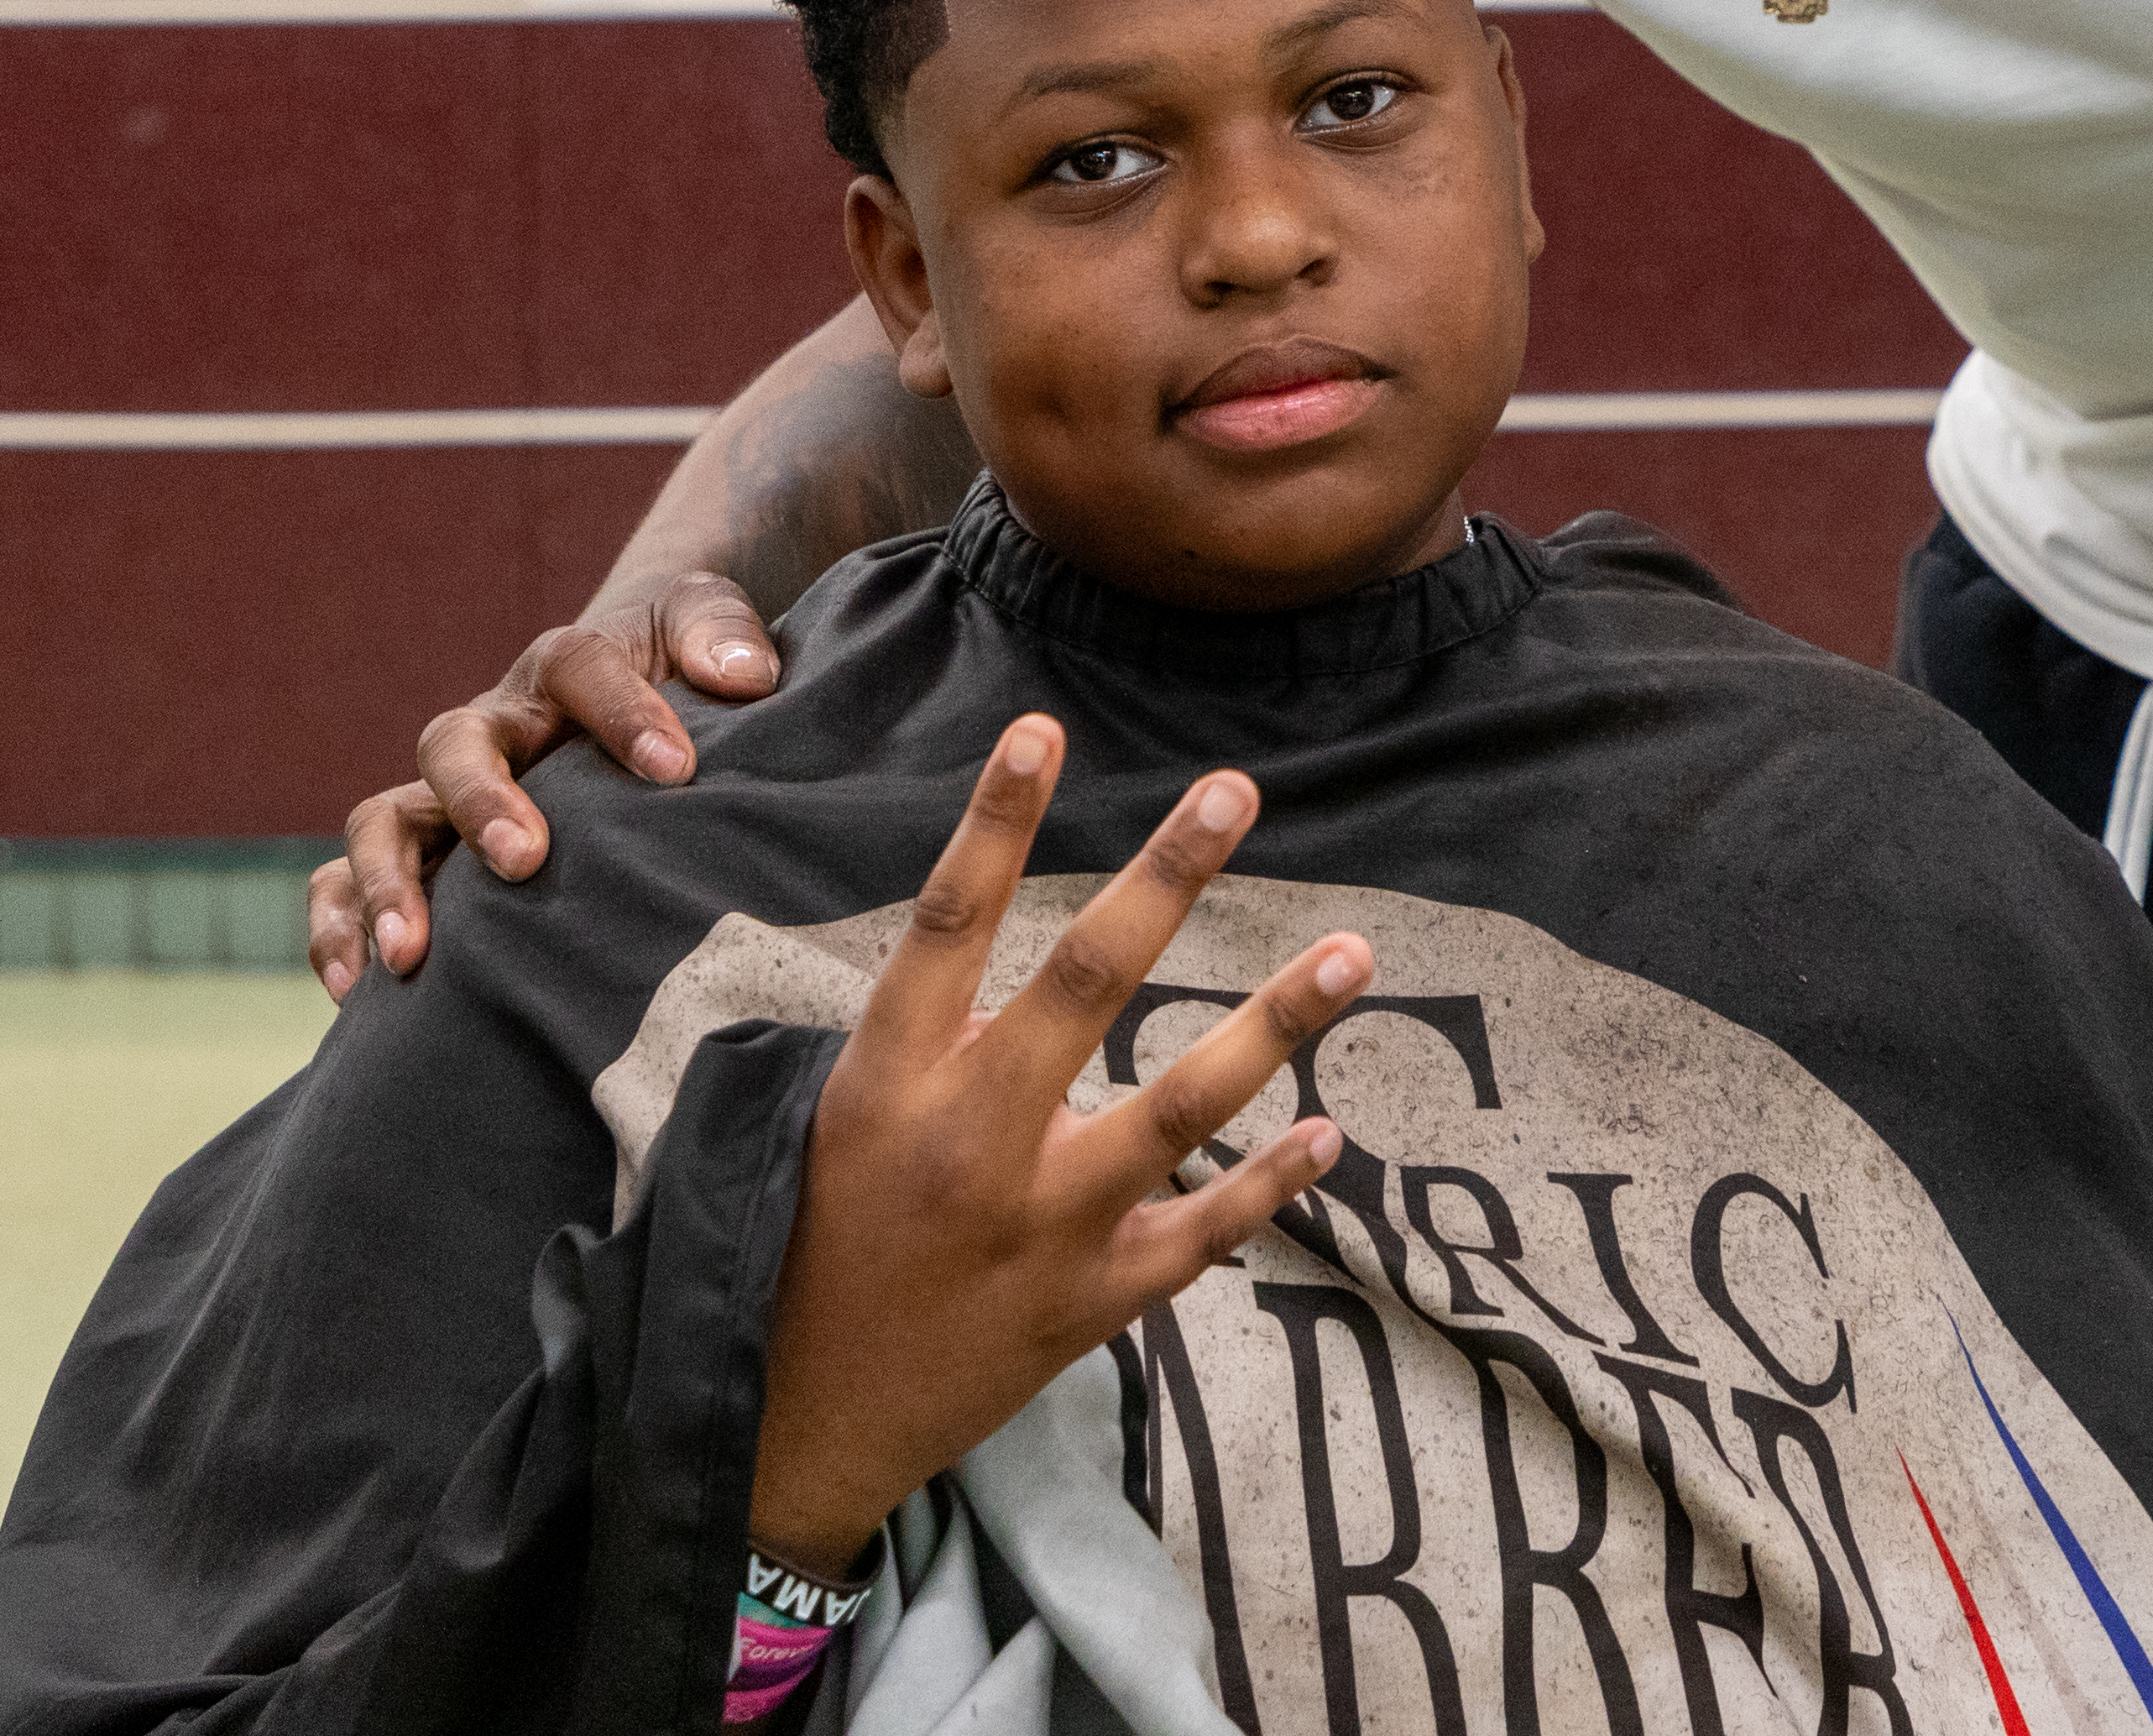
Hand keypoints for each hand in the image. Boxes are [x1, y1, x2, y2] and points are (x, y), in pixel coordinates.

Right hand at [304, 567, 780, 999]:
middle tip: (525, 860)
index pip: (580, 670)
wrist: (634, 688)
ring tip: (408, 954)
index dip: (624, 713)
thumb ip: (724, 634)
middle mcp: (492, 728)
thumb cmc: (676, 669)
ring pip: (383, 821)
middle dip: (483, 802)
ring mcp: (445, 793)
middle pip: (455, 745)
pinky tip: (355, 993)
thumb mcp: (703, 628)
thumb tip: (745, 675)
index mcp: (563, 669)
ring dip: (387, 883)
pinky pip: (345, 884)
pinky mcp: (419, 852)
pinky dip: (338, 930)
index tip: (677, 770)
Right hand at [749, 734, 1363, 1577]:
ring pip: (1180, 1105)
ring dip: (1277, 1022)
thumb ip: (919, 1040)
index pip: (946, 923)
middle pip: (1085, 981)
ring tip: (1354, 951)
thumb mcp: (832, 1126)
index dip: (993, 820)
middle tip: (1236, 790)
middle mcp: (969, 1141)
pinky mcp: (1091, 1299)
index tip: (1044, 728)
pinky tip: (1331, 1130)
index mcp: (887, 1083)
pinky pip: (1204, 1230)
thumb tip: (989, 936)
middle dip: (1167, 877)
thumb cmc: (817, 1247)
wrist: (798, 1424)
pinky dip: (1273, 1181)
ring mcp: (1040, 1223)